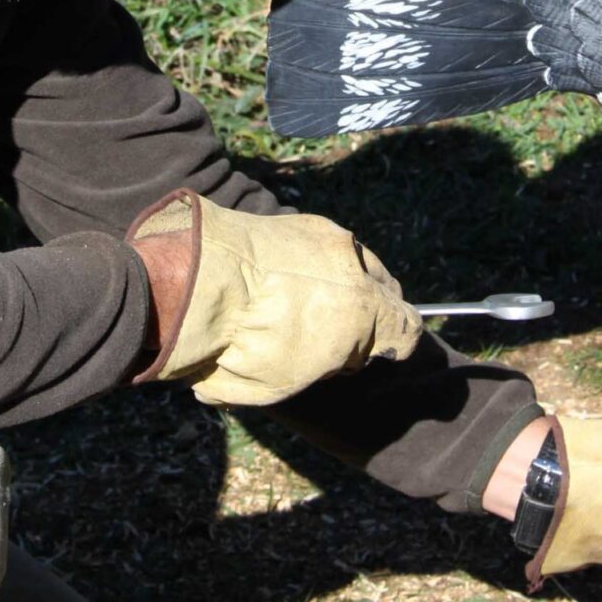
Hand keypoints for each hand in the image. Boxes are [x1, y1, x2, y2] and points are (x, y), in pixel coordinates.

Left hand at [126, 189, 421, 405]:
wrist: (195, 282)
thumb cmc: (236, 342)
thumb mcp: (284, 380)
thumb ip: (325, 363)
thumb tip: (331, 356)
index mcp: (362, 312)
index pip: (406, 328)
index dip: (395, 343)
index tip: (379, 351)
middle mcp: (355, 267)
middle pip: (385, 290)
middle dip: (371, 310)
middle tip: (339, 331)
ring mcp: (327, 237)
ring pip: (355, 263)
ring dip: (341, 281)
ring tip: (306, 301)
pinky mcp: (299, 221)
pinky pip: (323, 245)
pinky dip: (311, 261)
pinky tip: (284, 278)